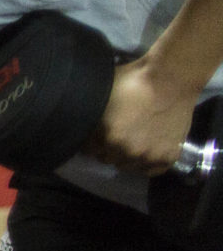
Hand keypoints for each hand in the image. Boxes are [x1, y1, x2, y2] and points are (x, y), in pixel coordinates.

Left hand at [93, 57, 198, 176]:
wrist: (170, 80)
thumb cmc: (132, 82)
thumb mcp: (102, 97)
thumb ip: (92, 117)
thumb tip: (82, 125)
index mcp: (108, 137)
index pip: (88, 150)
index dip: (90, 141)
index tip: (94, 135)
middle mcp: (128, 152)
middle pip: (107, 158)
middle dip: (107, 148)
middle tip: (115, 136)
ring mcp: (149, 156)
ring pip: (128, 166)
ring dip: (127, 156)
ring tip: (131, 142)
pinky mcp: (168, 157)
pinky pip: (152, 170)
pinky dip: (147, 163)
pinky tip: (146, 151)